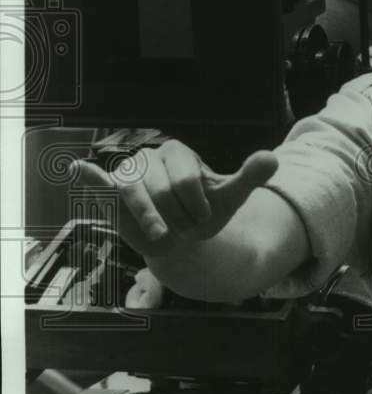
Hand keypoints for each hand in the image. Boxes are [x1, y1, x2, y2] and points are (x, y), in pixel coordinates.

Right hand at [73, 141, 277, 257]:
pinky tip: (78, 168)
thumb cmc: (204, 213)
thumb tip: (271, 159)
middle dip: (176, 218)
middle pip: (160, 191)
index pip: (186, 180)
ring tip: (162, 235)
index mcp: (179, 153)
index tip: (203, 219)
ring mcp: (130, 176)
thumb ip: (250, 177)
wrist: (184, 239)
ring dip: (150, 218)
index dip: (198, 206)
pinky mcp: (113, 195)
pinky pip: (100, 183)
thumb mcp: (231, 197)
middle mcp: (151, 158)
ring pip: (132, 194)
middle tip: (184, 229)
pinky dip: (91, 177)